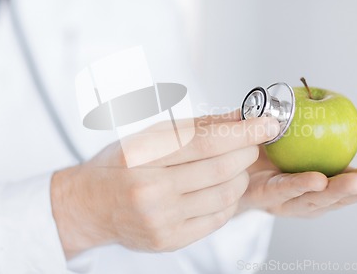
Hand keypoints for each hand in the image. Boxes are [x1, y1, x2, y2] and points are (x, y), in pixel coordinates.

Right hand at [50, 113, 280, 257]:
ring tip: (236, 165)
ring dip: (241, 176)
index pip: (207, 141)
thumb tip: (238, 117)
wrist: (90, 206)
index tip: (267, 123)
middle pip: (221, 168)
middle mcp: (152, 189)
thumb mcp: (148, 136)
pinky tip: (222, 188)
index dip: (244, 131)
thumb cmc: (118, 165)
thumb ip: (195, 126)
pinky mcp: (169, 240)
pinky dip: (229, 200)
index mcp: (144, 156)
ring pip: (225, 195)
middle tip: (252, 142)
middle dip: (247, 151)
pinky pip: (217, 218)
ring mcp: (161, 219)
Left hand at [239, 104, 356, 217]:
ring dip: (337, 191)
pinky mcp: (265, 195)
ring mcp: (288, 200)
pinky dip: (300, 185)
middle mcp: (311, 196)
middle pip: (340, 196)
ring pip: (315, 199)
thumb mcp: (322, 130)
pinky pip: (282, 189)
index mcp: (329, 182)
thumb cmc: (285, 146)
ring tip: (356, 181)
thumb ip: (355, 124)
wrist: (237, 151)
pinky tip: (316, 179)